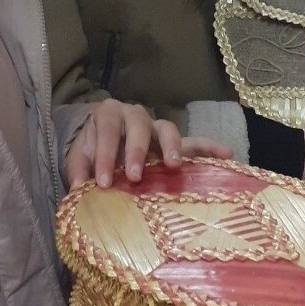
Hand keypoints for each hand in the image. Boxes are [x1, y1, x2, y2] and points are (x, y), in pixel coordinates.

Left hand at [64, 99, 231, 188]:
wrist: (103, 138)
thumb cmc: (93, 149)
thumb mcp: (80, 157)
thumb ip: (78, 170)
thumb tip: (77, 190)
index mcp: (109, 114)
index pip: (108, 131)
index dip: (106, 155)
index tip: (103, 182)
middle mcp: (135, 115)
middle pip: (140, 126)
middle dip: (137, 151)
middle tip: (134, 176)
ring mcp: (157, 127)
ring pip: (168, 129)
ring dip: (172, 147)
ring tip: (174, 166)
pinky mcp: (174, 143)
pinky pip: (195, 142)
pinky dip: (209, 147)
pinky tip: (227, 154)